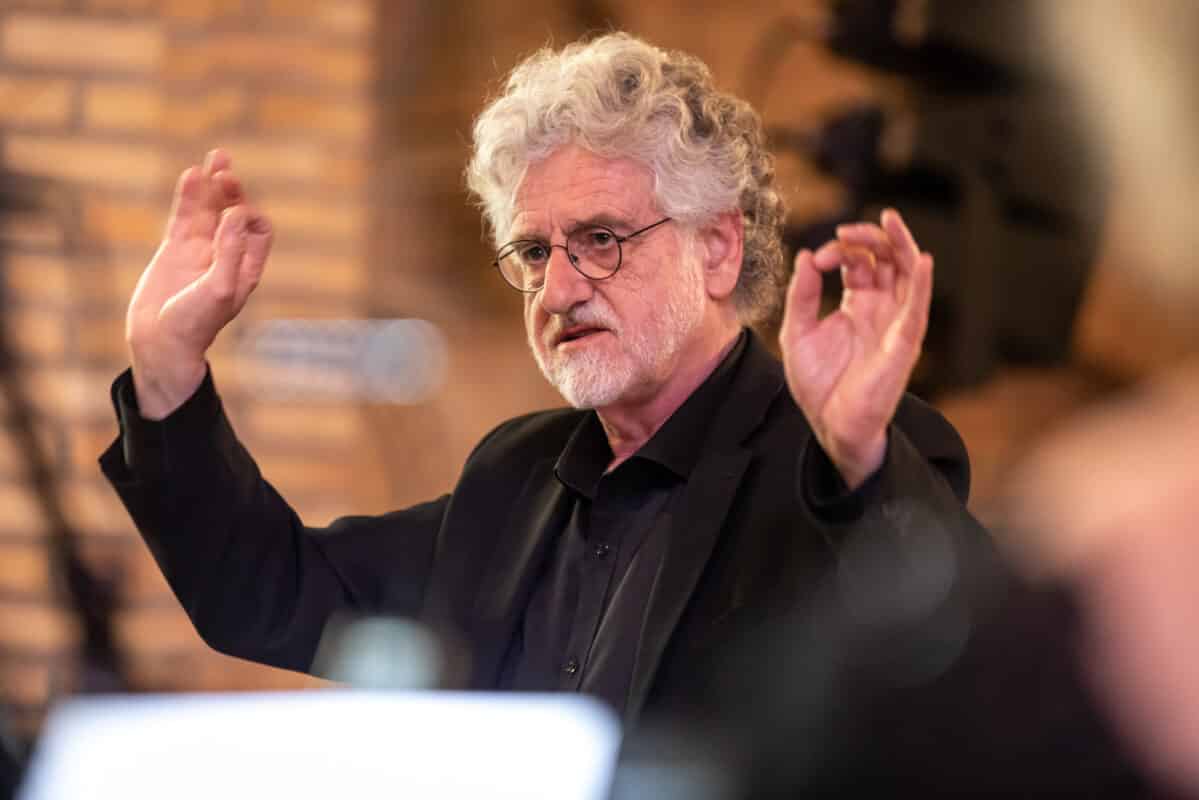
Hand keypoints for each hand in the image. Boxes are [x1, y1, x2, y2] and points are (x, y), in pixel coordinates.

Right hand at [125, 149, 272, 418]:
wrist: (160, 341)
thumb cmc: (195, 323)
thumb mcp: (220, 289)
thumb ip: (230, 251)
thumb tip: (238, 213)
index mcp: (246, 268)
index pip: (260, 231)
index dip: (253, 216)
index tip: (237, 213)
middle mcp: (226, 255)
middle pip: (235, 213)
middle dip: (234, 192)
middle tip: (226, 172)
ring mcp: (199, 250)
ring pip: (210, 209)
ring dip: (214, 185)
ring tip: (217, 157)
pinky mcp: (175, 249)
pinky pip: (184, 216)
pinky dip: (189, 197)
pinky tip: (192, 174)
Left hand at [779, 209, 932, 488]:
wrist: (830, 423)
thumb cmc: (817, 383)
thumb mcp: (798, 332)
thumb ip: (802, 294)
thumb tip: (807, 255)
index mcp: (857, 305)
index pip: (859, 263)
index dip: (841, 250)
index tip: (818, 259)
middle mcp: (881, 309)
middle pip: (888, 260)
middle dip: (871, 238)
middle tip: (847, 231)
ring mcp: (895, 323)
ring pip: (909, 273)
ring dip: (900, 245)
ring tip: (887, 221)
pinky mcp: (904, 342)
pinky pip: (919, 307)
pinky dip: (923, 281)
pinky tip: (920, 259)